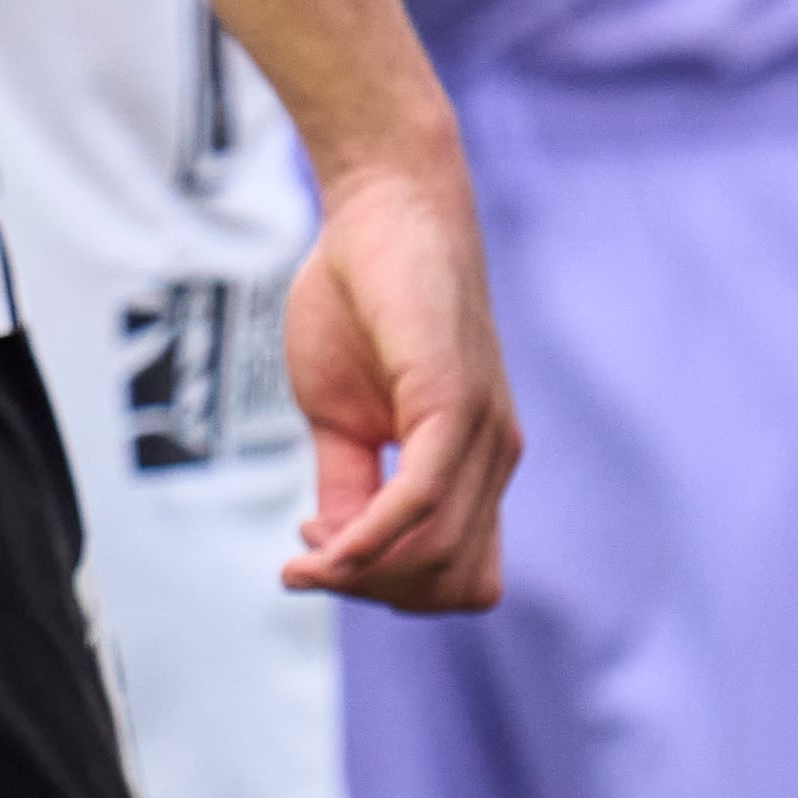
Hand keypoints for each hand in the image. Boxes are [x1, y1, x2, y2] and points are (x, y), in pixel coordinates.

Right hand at [278, 151, 518, 612]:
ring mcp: (481, 435)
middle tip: (307, 564)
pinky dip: (372, 538)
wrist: (384, 205)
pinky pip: (422, 500)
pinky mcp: (454, 403)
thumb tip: (336, 551)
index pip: (457, 576)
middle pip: (452, 584)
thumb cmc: (360, 297)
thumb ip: (347, 481)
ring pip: (442, 557)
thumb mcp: (338, 410)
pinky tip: (322, 543)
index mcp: (472, 464)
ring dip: (366, 576)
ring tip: (304, 558)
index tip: (317, 556)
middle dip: (373, 592)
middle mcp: (492, 458)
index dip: (388, 587)